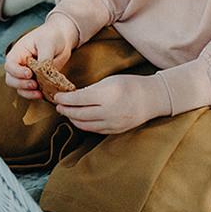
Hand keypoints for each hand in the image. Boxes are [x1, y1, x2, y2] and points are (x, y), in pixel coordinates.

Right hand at [4, 15, 77, 99]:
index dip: (17, 72)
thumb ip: (44, 58)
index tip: (29, 73)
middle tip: (34, 84)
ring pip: (20, 88)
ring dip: (28, 92)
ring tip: (39, 93)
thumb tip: (43, 72)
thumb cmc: (51, 36)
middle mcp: (19, 65)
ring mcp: (27, 74)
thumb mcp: (47, 43)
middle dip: (21, 85)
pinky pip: (32, 91)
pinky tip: (44, 94)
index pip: (10, 66)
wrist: (63, 38)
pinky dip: (36, 95)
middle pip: (11, 80)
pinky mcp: (37, 81)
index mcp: (17, 54)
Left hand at [55, 73, 169, 133]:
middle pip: (78, 114)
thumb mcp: (109, 81)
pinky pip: (94, 130)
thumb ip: (90, 90)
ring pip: (85, 125)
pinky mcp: (116, 130)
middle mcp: (109, 111)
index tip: (57, 96)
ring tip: (66, 113)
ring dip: (72, 119)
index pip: (78, 99)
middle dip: (65, 110)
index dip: (64, 99)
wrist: (153, 98)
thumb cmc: (130, 85)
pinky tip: (79, 119)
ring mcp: (113, 123)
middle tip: (58, 106)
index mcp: (107, 95)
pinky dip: (84, 125)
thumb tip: (72, 96)